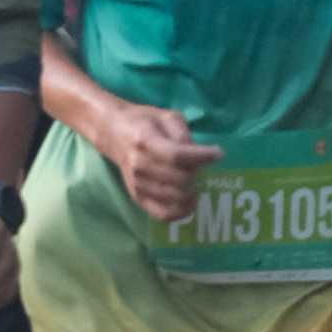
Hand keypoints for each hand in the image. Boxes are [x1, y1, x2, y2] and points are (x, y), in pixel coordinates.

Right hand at [108, 104, 220, 223]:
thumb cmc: (144, 122)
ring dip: (192, 189)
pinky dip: (182, 211)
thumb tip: (200, 155)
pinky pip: (164, 214)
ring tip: (192, 178)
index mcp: (145, 141)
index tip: (218, 153)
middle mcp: (139, 166)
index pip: (177, 156)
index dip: (202, 157)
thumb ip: (183, 134)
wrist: (114, 134)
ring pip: (176, 197)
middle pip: (179, 179)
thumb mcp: (166, 117)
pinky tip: (190, 200)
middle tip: (199, 165)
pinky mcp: (138, 198)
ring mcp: (138, 185)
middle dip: (197, 172)